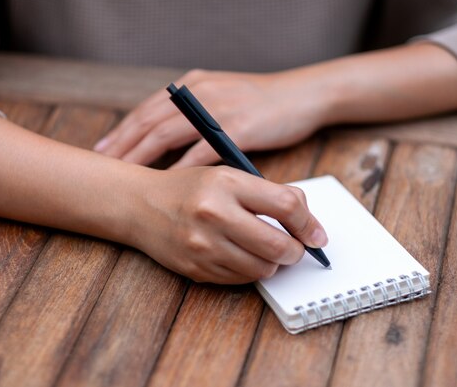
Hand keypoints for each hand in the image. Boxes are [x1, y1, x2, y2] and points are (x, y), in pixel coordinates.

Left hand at [94, 69, 326, 167]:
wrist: (302, 96)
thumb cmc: (263, 103)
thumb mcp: (224, 97)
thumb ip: (196, 111)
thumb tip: (170, 137)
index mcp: (194, 85)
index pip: (149, 109)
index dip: (124, 129)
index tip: (104, 149)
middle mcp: (200, 93)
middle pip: (150, 120)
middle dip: (123, 144)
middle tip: (101, 165)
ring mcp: (218, 109)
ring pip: (167, 134)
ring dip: (141, 155)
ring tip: (123, 174)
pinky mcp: (238, 128)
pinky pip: (201, 151)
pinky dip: (180, 167)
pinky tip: (166, 182)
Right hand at [127, 166, 327, 283]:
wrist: (140, 205)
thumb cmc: (189, 189)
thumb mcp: (228, 176)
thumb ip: (268, 194)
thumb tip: (307, 220)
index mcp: (226, 183)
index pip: (286, 205)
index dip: (309, 224)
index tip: (316, 235)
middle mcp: (214, 214)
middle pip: (278, 245)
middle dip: (295, 251)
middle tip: (294, 248)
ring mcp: (203, 245)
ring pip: (262, 269)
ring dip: (272, 263)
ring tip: (265, 250)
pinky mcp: (196, 268)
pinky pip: (240, 280)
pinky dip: (249, 271)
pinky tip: (241, 255)